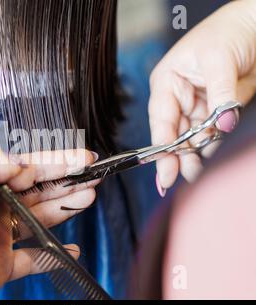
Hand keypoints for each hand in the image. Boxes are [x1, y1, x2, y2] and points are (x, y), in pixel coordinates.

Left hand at [0, 139, 98, 298]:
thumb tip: (16, 163)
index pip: (24, 165)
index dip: (56, 160)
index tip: (82, 158)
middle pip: (35, 190)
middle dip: (65, 182)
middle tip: (92, 178)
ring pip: (38, 217)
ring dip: (64, 208)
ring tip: (87, 199)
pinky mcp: (1, 264)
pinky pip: (33, 256)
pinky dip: (52, 252)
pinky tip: (70, 249)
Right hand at [149, 0, 255, 194]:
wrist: (255, 23)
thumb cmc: (228, 31)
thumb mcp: (219, 60)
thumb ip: (220, 95)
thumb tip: (222, 125)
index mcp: (167, 82)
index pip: (161, 119)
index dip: (161, 146)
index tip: (164, 171)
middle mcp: (179, 97)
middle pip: (173, 134)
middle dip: (177, 157)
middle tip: (180, 178)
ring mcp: (198, 105)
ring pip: (191, 138)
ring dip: (194, 156)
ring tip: (197, 174)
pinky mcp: (216, 111)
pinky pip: (212, 134)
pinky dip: (212, 147)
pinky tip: (209, 158)